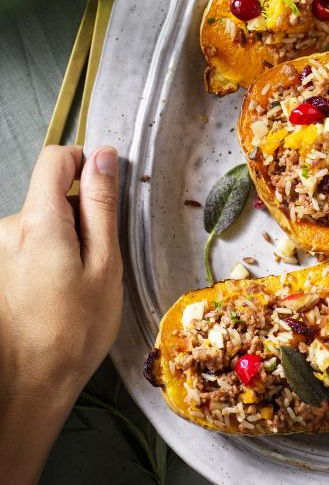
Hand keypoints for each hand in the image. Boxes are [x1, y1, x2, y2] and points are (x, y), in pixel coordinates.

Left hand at [0, 145, 122, 483]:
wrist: (27, 386)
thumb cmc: (75, 330)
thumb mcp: (104, 264)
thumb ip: (101, 206)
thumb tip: (104, 157)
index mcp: (39, 223)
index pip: (55, 159)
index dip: (84, 163)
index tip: (104, 189)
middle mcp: (8, 230)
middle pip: (50, 196)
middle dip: (78, 217)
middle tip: (97, 260)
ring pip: (41, 223)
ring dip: (62, 242)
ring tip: (76, 284)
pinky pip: (27, 245)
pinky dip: (46, 259)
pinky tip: (55, 294)